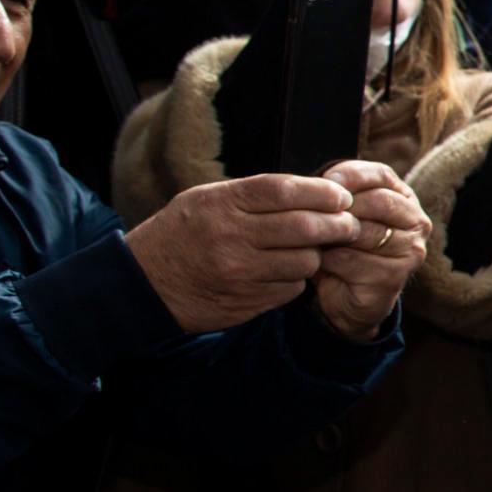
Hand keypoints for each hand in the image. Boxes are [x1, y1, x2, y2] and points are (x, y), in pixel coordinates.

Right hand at [123, 173, 370, 331]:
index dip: (322, 193)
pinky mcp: (245, 301)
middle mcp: (231, 237)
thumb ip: (254, 195)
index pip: (285, 191)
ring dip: (315, 255)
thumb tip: (316, 190)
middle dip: (337, 225)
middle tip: (349, 224)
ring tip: (308, 249)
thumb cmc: (182, 233)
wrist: (143, 284)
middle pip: (305, 227)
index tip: (342, 196)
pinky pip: (291, 289)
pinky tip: (283, 272)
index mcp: (222, 204)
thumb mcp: (206, 200)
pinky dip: (295, 280)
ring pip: (305, 261)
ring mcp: (239, 273)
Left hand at [308, 160, 427, 339]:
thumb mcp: (339, 213)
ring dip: (335, 236)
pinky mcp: (395, 276)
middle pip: (379, 202)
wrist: (346, 293)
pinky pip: (354, 260)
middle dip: (343, 208)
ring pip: (367, 232)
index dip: (350, 175)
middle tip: (314, 215)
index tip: (323, 182)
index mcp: (403, 196)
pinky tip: (322, 263)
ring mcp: (411, 251)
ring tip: (316, 240)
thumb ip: (337, 195)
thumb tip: (322, 184)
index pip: (380, 174)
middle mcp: (416, 221)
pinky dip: (330, 261)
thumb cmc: (342, 245)